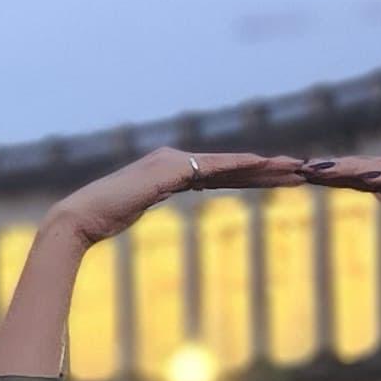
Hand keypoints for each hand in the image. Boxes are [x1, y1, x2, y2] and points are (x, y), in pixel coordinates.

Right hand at [42, 145, 308, 246]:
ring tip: (297, 168)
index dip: (251, 177)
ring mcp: (172, 162)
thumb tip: (148, 205)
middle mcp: (173, 159)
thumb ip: (148, 203)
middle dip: (267, 170)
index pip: (219, 175)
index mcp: (168, 170)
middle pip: (230, 168)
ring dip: (265, 167)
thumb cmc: (99, 221)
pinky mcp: (169, 170)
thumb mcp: (132, 212)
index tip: (279, 180)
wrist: (78, 219)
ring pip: (228, 166)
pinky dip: (240, 165)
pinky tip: (265, 164)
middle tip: (302, 171)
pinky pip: (212, 168)